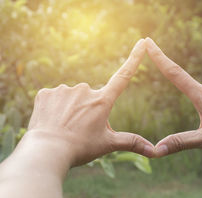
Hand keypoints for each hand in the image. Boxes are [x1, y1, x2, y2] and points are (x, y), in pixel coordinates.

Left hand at [27, 39, 154, 165]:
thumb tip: (155, 151)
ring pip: (71, 99)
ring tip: (65, 129)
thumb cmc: (80, 148)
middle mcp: (84, 90)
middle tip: (81, 131)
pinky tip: (51, 122)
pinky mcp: (46, 93)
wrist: (47, 152)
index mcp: (102, 101)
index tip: (142, 42)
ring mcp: (64, 90)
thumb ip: (132, 143)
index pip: (123, 76)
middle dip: (88, 111)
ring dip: (70, 110)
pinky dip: (53, 109)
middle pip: (91, 98)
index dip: (134, 59)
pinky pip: (53, 99)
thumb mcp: (108, 145)